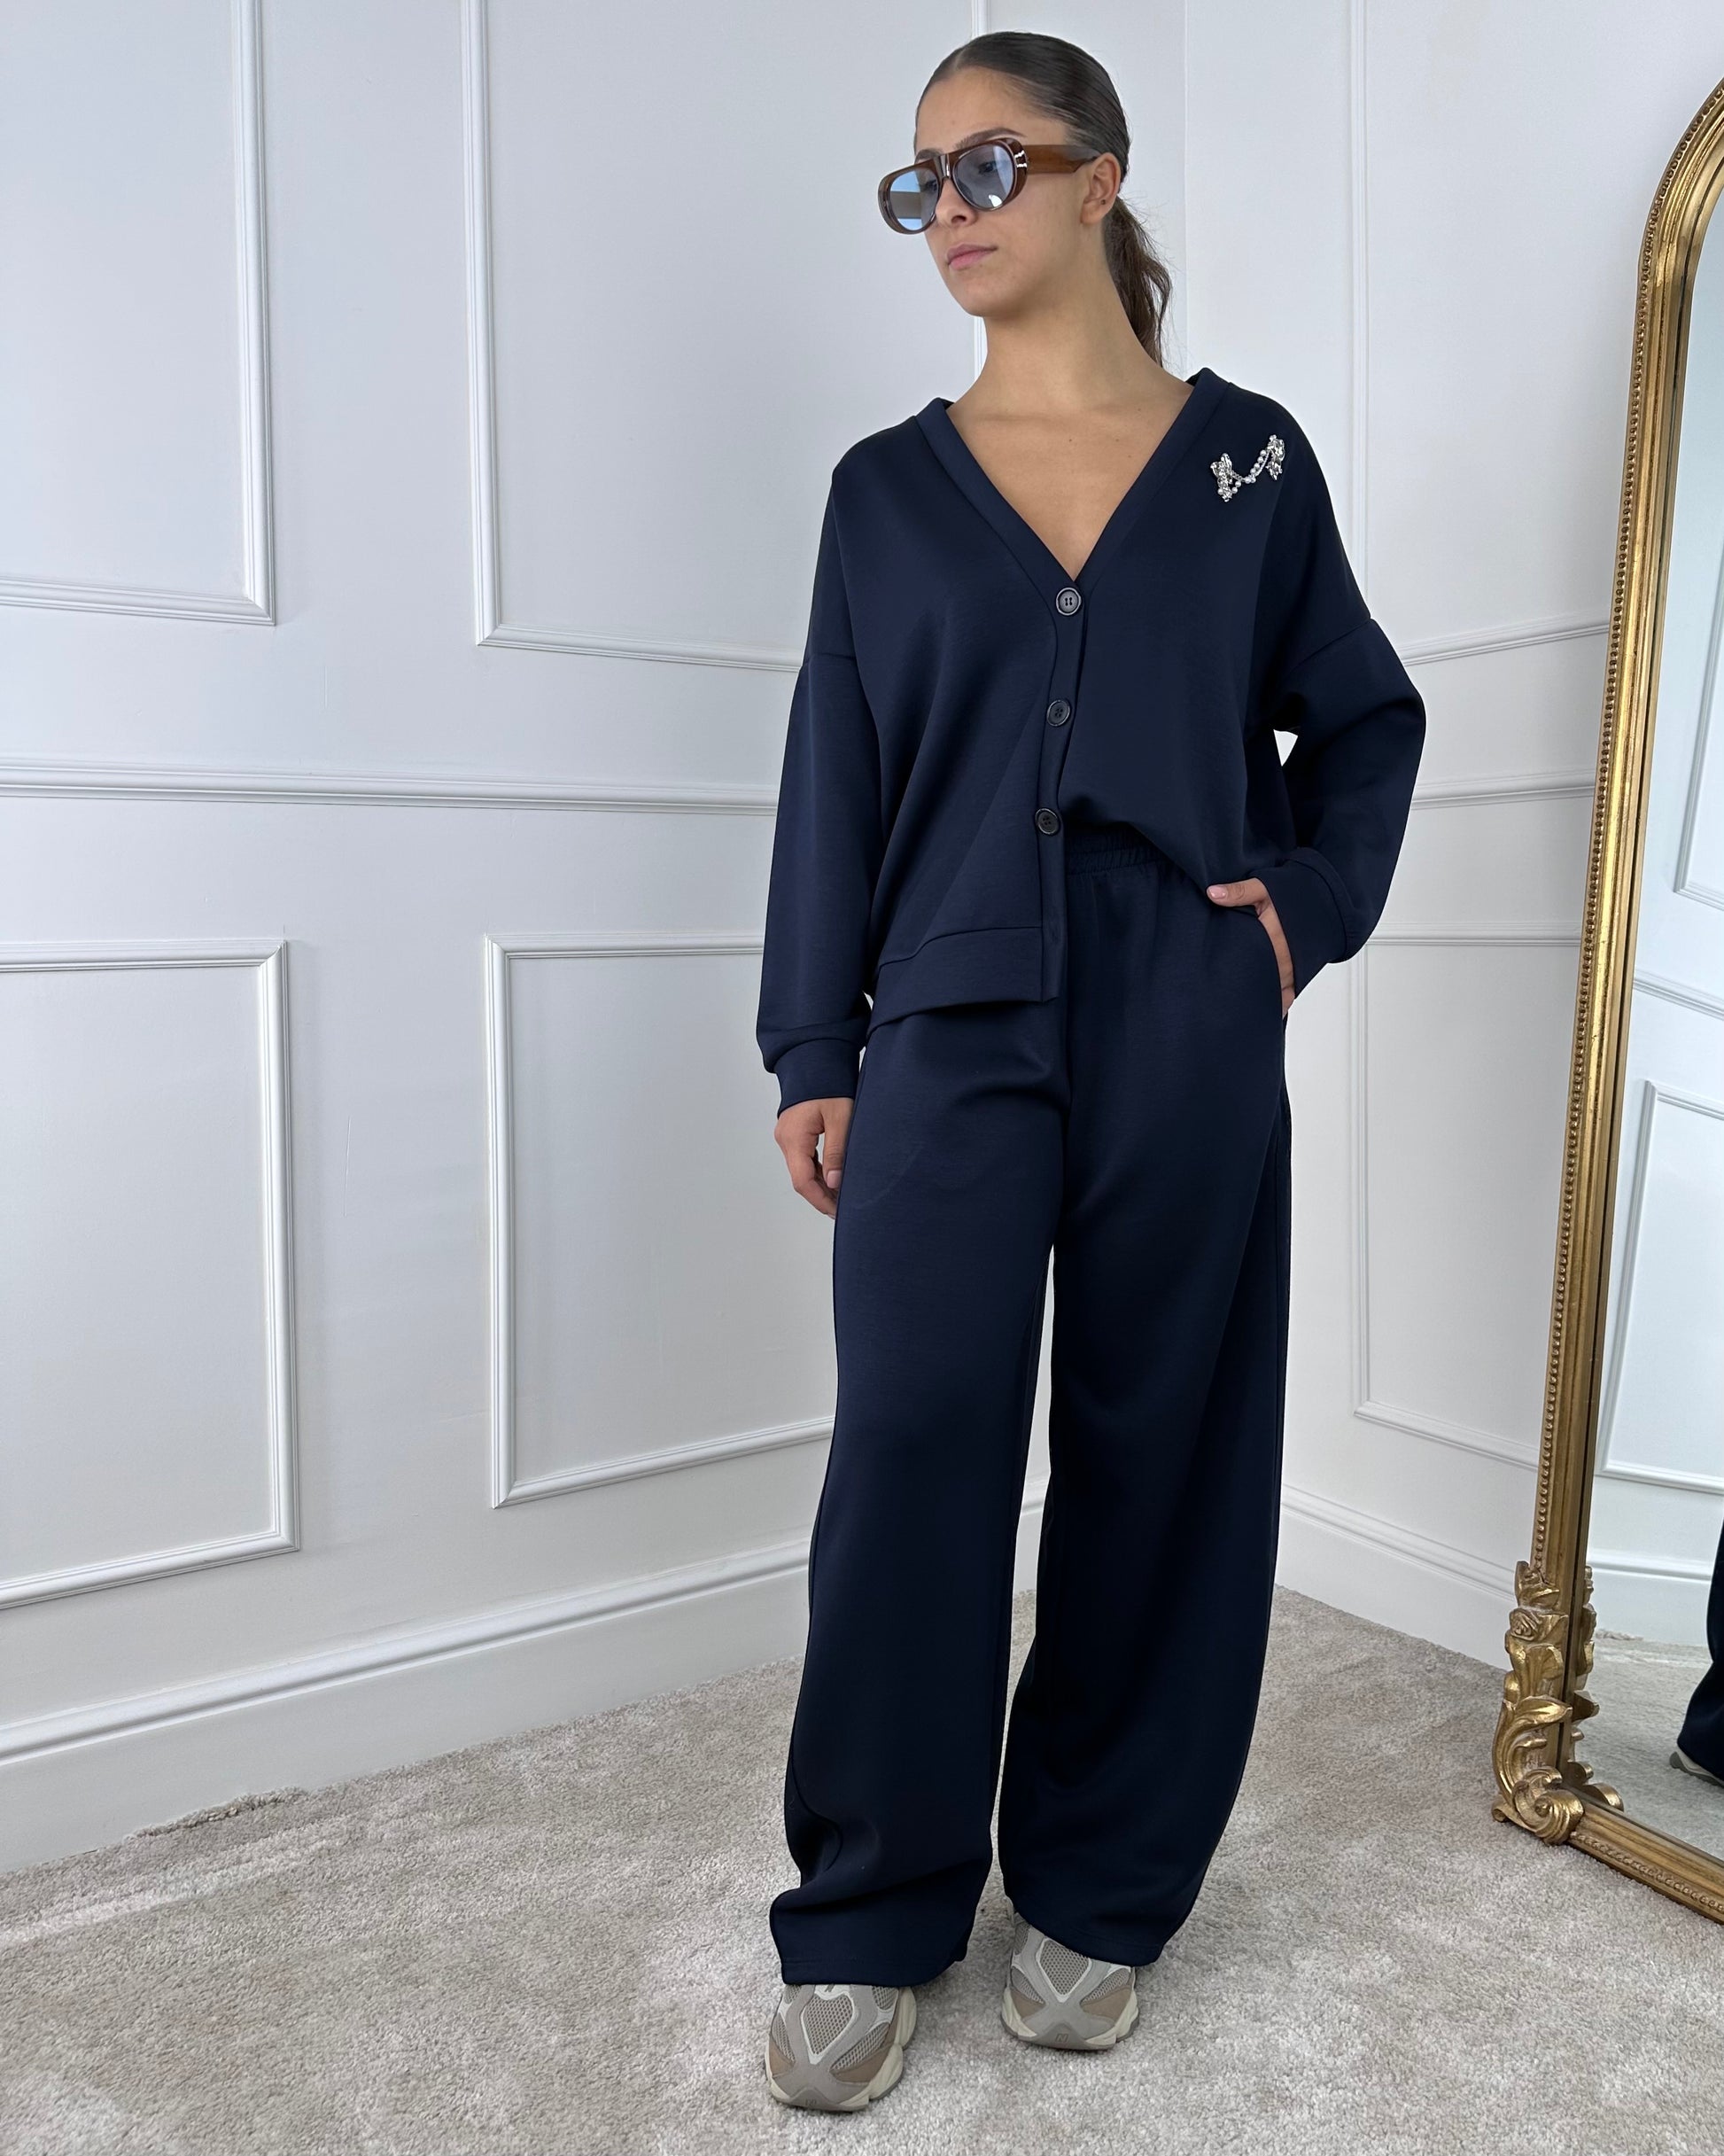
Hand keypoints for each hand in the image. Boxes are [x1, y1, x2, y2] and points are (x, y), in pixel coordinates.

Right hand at [774, 1095, 854, 1218]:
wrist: (815, 1057)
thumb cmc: (829, 1083)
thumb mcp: (840, 1118)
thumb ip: (837, 1152)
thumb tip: (835, 1183)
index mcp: (793, 1138)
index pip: (802, 1181)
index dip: (821, 1200)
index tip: (838, 1212)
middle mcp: (785, 1139)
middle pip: (801, 1178)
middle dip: (822, 1196)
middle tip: (844, 1208)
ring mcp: (787, 1136)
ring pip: (802, 1169)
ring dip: (821, 1184)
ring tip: (842, 1195)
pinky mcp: (794, 1132)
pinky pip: (804, 1158)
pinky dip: (818, 1171)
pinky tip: (834, 1176)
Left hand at [1205, 877, 1294, 1013]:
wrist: (1325, 899)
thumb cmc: (1294, 892)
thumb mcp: (1265, 887)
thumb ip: (1239, 892)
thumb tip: (1212, 893)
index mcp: (1272, 936)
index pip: (1245, 958)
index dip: (1228, 968)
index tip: (1213, 974)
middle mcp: (1284, 957)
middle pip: (1256, 979)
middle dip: (1237, 985)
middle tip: (1217, 993)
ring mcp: (1292, 969)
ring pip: (1268, 992)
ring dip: (1253, 996)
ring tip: (1233, 1004)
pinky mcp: (1299, 976)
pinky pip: (1285, 998)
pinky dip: (1272, 1005)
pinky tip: (1257, 1010)